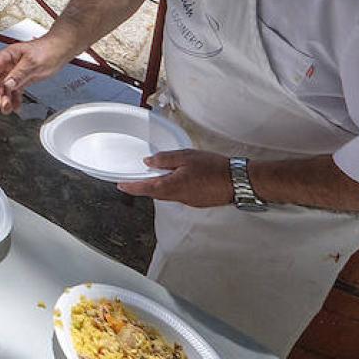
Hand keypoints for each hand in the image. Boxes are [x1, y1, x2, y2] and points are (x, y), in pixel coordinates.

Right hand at [0, 34, 76, 112]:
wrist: (60, 51)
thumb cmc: (47, 50)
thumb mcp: (32, 63)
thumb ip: (19, 74)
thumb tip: (7, 84)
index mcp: (8, 56)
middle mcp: (9, 64)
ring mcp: (15, 72)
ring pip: (4, 88)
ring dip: (5, 99)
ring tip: (7, 108)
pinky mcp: (23, 79)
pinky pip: (15, 91)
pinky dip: (14, 99)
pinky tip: (16, 106)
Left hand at [115, 149, 236, 207]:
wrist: (238, 181)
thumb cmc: (213, 168)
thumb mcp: (186, 156)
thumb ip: (164, 159)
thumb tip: (149, 162)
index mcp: (171, 186)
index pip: (145, 188)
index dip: (131, 187)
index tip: (120, 185)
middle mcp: (178, 197)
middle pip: (155, 193)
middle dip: (143, 188)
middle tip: (133, 181)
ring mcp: (188, 201)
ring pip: (167, 195)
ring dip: (158, 188)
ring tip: (153, 177)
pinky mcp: (198, 202)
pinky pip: (179, 196)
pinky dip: (172, 189)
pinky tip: (176, 180)